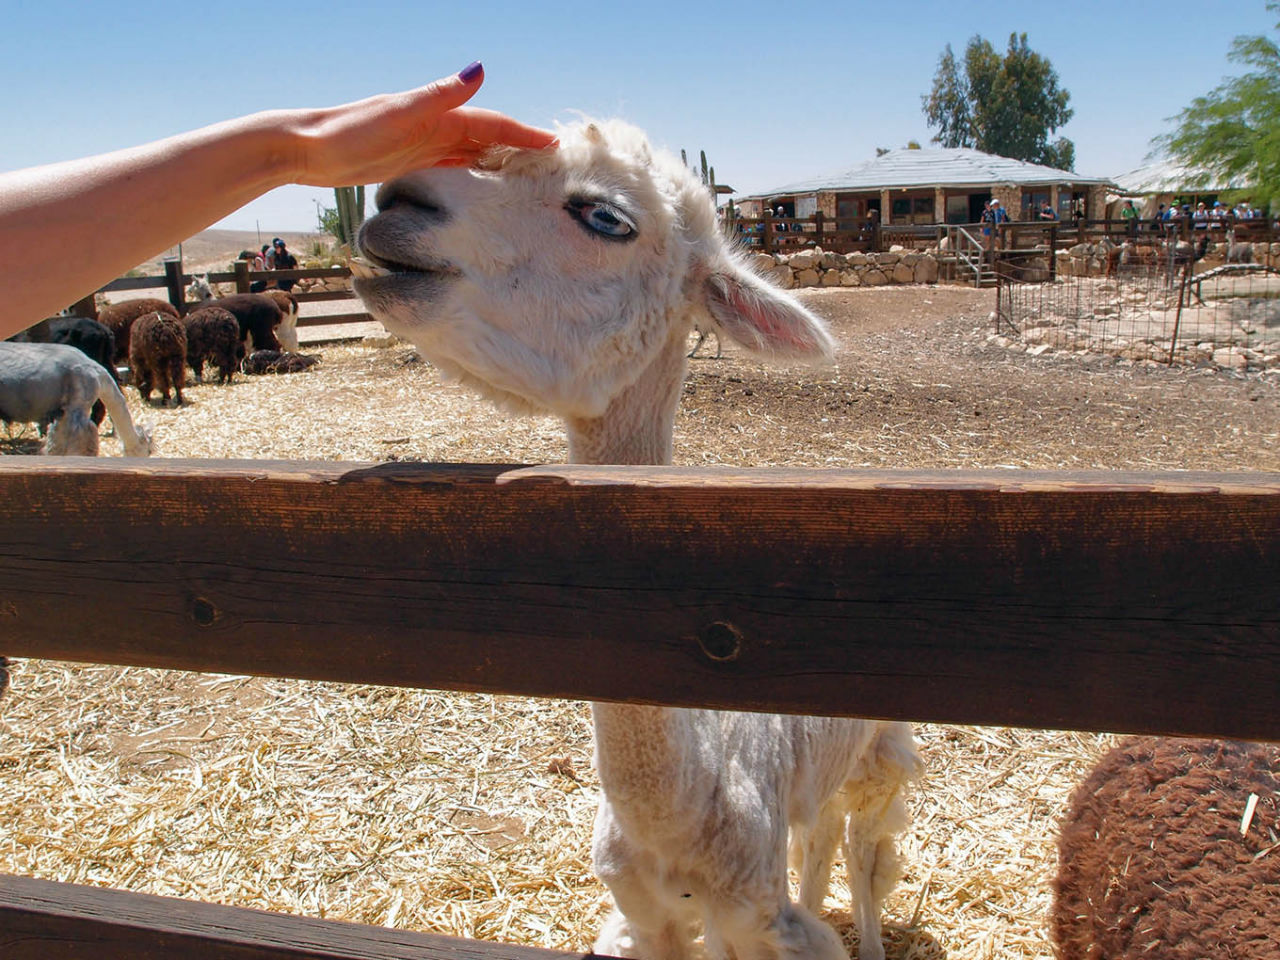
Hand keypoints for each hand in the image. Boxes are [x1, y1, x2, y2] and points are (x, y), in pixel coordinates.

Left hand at [285, 63, 557, 186]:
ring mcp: (423, 145)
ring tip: (530, 180)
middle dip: (521, 147)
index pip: (493, 124)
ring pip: (473, 153)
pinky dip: (473, 173)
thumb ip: (438, 95)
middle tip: (554, 167)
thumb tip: (480, 71)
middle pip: (489, 137)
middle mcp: (435, 127)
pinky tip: (484, 187)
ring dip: (501, 162)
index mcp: (438, 114)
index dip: (525, 133)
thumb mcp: (397, 113)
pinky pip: (452, 168)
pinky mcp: (409, 164)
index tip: (556, 146)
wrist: (306, 148)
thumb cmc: (348, 131)